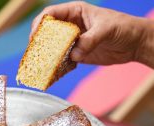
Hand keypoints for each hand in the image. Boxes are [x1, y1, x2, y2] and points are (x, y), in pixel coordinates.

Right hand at [30, 1, 153, 67]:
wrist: (133, 44)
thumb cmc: (122, 28)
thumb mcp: (106, 29)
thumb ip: (89, 40)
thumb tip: (74, 54)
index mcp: (75, 12)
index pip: (51, 14)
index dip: (40, 24)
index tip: (34, 37)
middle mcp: (72, 26)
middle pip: (49, 32)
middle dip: (40, 42)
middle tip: (34, 54)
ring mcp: (74, 42)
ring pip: (55, 48)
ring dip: (48, 56)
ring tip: (41, 65)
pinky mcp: (78, 54)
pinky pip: (65, 60)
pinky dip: (59, 66)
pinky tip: (55, 71)